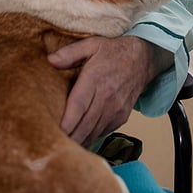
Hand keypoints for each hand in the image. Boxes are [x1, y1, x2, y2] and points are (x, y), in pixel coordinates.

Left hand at [48, 36, 169, 146]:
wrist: (142, 60)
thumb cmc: (114, 52)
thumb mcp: (91, 44)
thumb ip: (69, 53)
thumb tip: (50, 61)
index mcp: (96, 79)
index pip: (78, 106)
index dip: (66, 123)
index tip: (52, 133)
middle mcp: (107, 97)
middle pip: (84, 126)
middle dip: (67, 139)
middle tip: (50, 145)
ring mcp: (115, 110)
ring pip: (92, 133)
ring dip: (77, 142)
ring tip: (60, 147)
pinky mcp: (120, 118)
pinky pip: (101, 133)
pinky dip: (88, 138)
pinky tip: (77, 140)